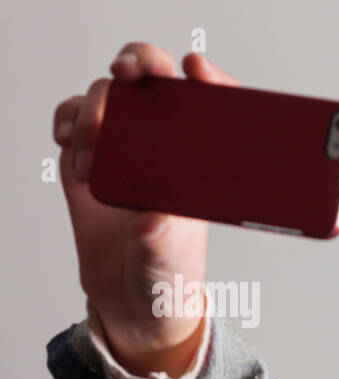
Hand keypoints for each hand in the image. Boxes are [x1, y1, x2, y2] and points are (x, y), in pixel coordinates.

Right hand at [52, 42, 238, 371]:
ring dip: (94, 109)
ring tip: (90, 156)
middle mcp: (166, 148)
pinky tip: (68, 143)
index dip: (209, 79)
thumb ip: (162, 244)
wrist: (132, 297)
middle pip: (157, 81)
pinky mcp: (92, 157)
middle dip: (142, 63)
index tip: (195, 70)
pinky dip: (66, 120)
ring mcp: (127, 148)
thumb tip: (152, 222)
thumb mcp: (170, 265)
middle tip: (129, 73)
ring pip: (111, 95)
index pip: (214, 107)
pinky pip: (74, 118)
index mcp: (202, 167)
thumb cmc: (167, 276)